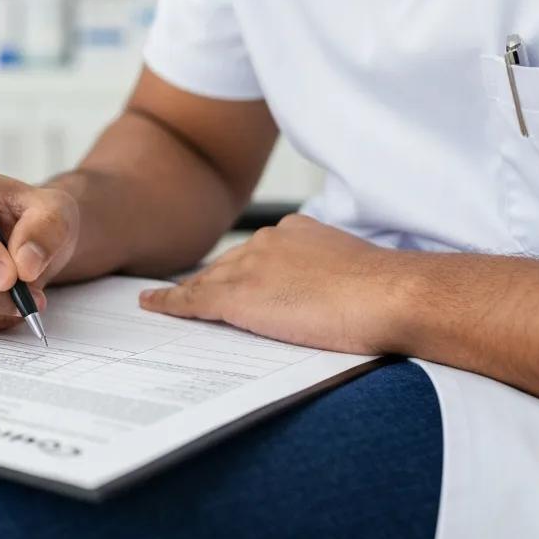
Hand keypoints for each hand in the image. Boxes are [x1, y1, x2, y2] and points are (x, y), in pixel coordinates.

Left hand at [139, 214, 405, 354]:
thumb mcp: (352, 272)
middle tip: (189, 299)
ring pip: (207, 283)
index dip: (239, 272)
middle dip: (209, 283)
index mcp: (294, 232)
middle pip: (225, 267)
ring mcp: (249, 266)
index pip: (255, 256)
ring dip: (187, 295)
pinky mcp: (237, 296)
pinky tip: (151, 306)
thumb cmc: (385, 292)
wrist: (387, 295)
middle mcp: (266, 242)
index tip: (233, 282)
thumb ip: (326, 275)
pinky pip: (192, 301)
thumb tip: (325, 295)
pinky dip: (169, 304)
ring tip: (164, 304)